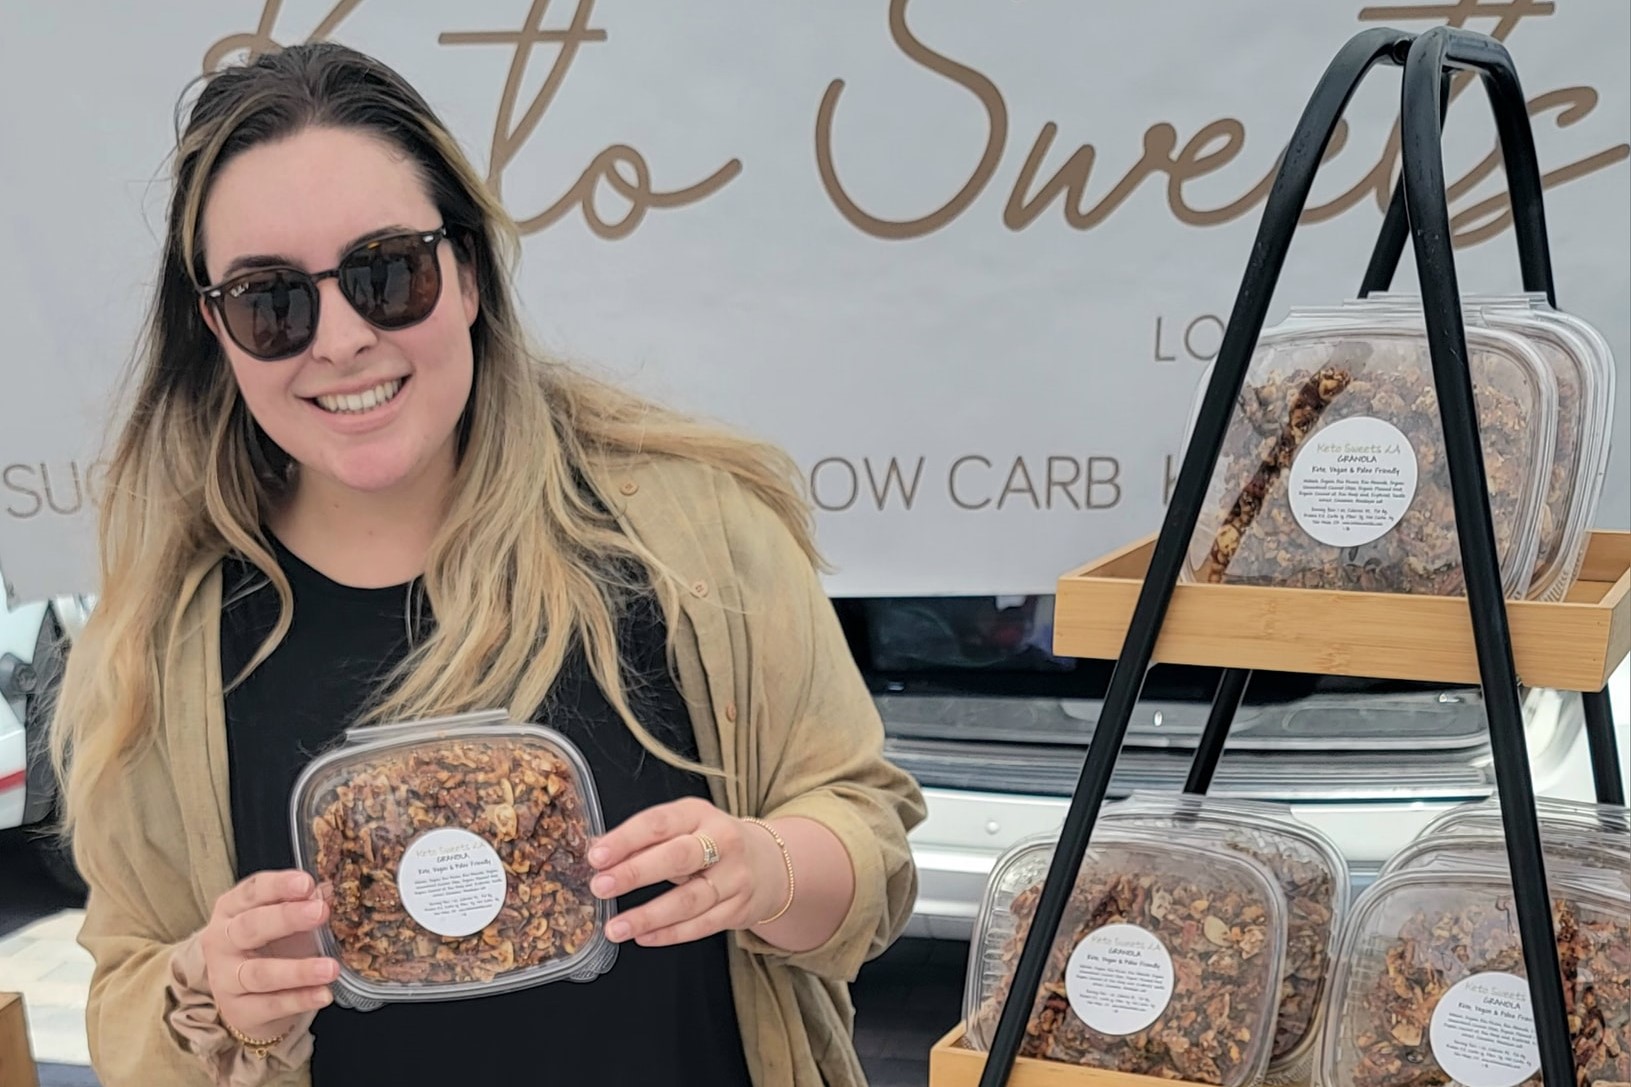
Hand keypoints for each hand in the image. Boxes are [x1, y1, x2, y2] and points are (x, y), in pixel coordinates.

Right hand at [200, 870, 339, 1042]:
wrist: (250, 1000)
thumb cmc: (270, 947)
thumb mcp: (285, 921)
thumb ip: (306, 903)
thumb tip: (332, 889)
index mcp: (231, 909)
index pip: (252, 892)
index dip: (279, 886)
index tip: (306, 883)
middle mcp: (221, 941)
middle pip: (250, 927)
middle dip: (286, 918)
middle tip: (320, 912)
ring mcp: (225, 979)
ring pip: (260, 973)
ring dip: (298, 970)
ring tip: (331, 968)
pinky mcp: (239, 1011)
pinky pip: (270, 1006)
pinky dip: (299, 1000)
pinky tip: (324, 994)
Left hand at [586, 798, 786, 947]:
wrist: (768, 863)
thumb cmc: (711, 842)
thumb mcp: (683, 827)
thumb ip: (644, 839)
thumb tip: (597, 851)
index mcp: (699, 814)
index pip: (659, 823)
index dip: (626, 839)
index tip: (596, 856)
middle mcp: (722, 842)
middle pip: (678, 857)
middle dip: (636, 873)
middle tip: (601, 887)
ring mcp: (734, 877)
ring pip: (689, 899)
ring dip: (649, 916)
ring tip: (615, 928)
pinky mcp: (739, 908)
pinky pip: (702, 925)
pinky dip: (671, 934)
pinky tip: (644, 938)